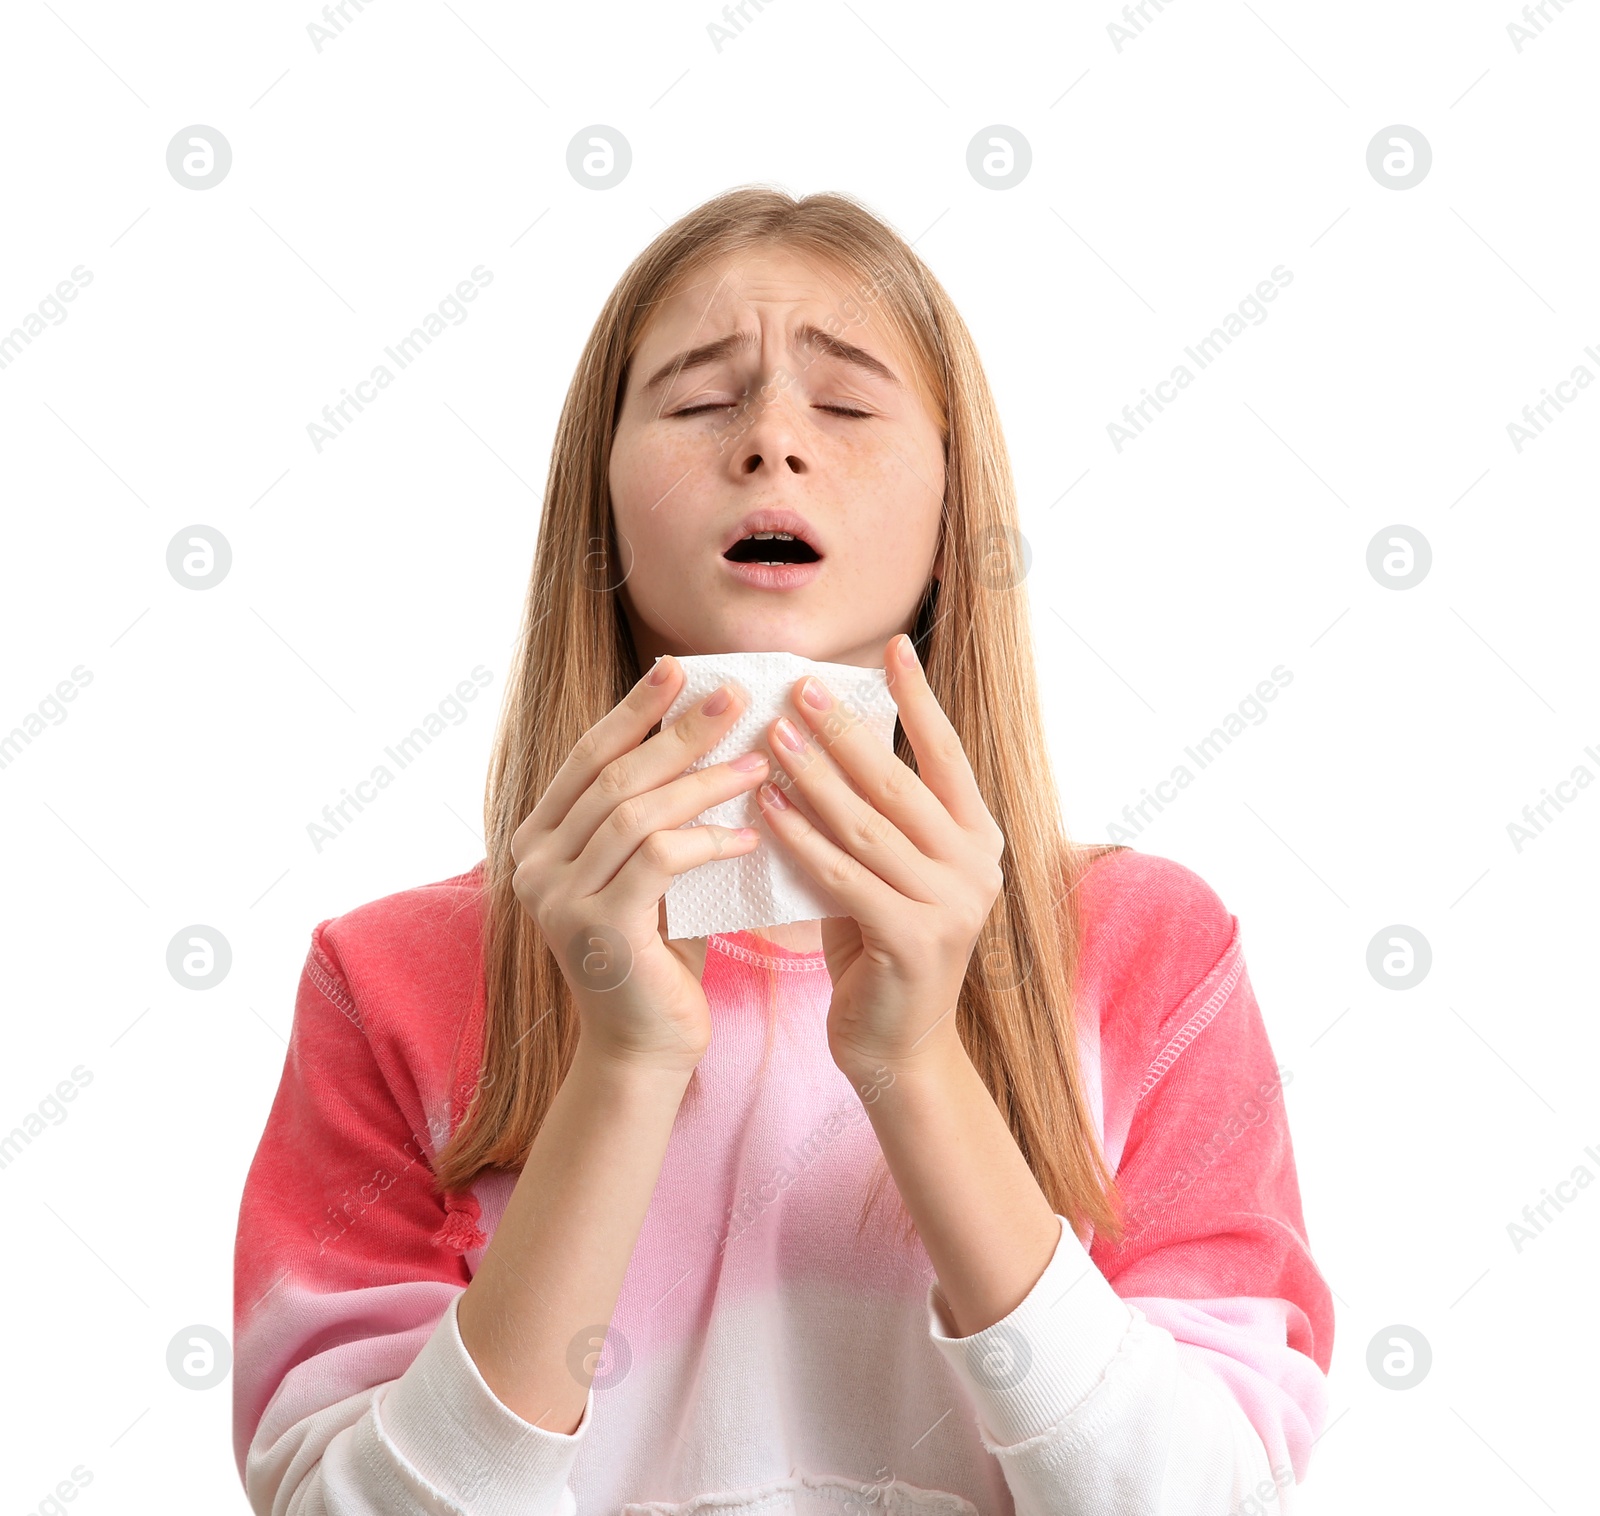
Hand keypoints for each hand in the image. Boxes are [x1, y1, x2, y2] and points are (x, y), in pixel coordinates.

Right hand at [510, 658, 770, 1075]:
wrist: (647, 1048)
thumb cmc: (659, 953)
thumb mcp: (649, 872)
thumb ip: (654, 815)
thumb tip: (708, 732)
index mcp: (538, 840)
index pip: (587, 757)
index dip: (634, 710)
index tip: (678, 669)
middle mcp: (534, 864)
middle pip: (614, 775)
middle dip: (678, 731)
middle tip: (734, 697)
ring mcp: (558, 898)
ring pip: (636, 812)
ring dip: (704, 781)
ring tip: (759, 761)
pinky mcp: (597, 931)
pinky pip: (658, 860)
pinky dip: (707, 839)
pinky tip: (747, 833)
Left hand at [754, 634, 1005, 1079]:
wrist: (897, 1045)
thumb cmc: (882, 944)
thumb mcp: (890, 870)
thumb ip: (876, 816)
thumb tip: (822, 736)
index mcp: (978, 837)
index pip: (946, 753)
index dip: (919, 699)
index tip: (892, 646)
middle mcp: (976, 865)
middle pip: (900, 781)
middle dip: (845, 730)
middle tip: (798, 688)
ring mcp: (951, 904)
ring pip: (868, 825)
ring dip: (814, 777)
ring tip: (770, 736)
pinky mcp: (913, 940)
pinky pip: (844, 876)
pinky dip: (801, 840)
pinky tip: (766, 810)